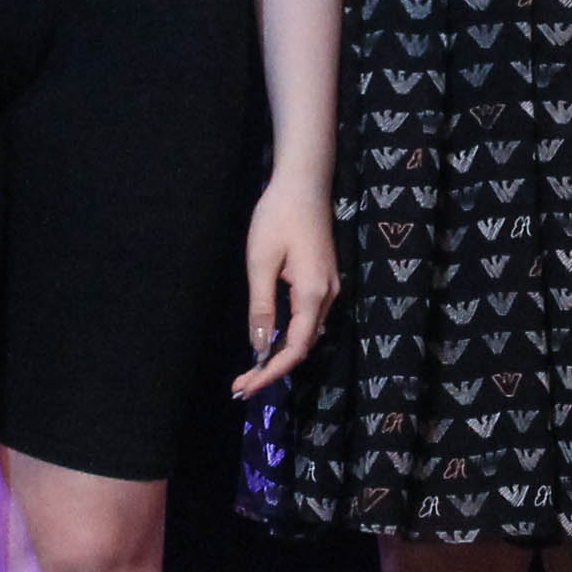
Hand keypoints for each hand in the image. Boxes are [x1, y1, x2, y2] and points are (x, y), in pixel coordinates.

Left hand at [231, 179, 337, 397]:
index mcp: (313, 295)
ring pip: (307, 335)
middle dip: (273, 369)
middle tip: (241, 386)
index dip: (270, 372)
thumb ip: (261, 307)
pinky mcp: (324, 280)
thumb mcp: (261, 263)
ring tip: (252, 370)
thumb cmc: (278, 217)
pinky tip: (271, 342)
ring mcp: (330, 288)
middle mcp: (328, 296)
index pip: (294, 349)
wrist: (304, 183)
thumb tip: (259, 346)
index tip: (245, 388)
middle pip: (303, 346)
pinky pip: (309, 320)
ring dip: (281, 355)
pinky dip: (289, 337)